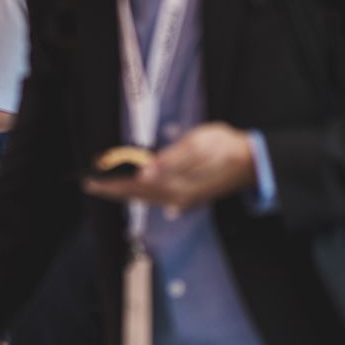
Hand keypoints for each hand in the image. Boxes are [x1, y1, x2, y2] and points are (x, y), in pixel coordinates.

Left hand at [82, 123, 257, 208]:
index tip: (92, 181)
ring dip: (125, 192)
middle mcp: (178, 197)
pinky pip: (157, 199)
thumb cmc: (225, 146)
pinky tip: (134, 190)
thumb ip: (170, 160)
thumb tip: (146, 172)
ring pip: (146, 199)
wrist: (253, 161)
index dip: (112, 183)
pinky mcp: (188, 197)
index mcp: (177, 185)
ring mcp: (184, 200)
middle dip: (113, 190)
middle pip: (137, 195)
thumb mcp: (198, 145)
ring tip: (106, 186)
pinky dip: (140, 194)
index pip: (135, 186)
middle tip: (90, 184)